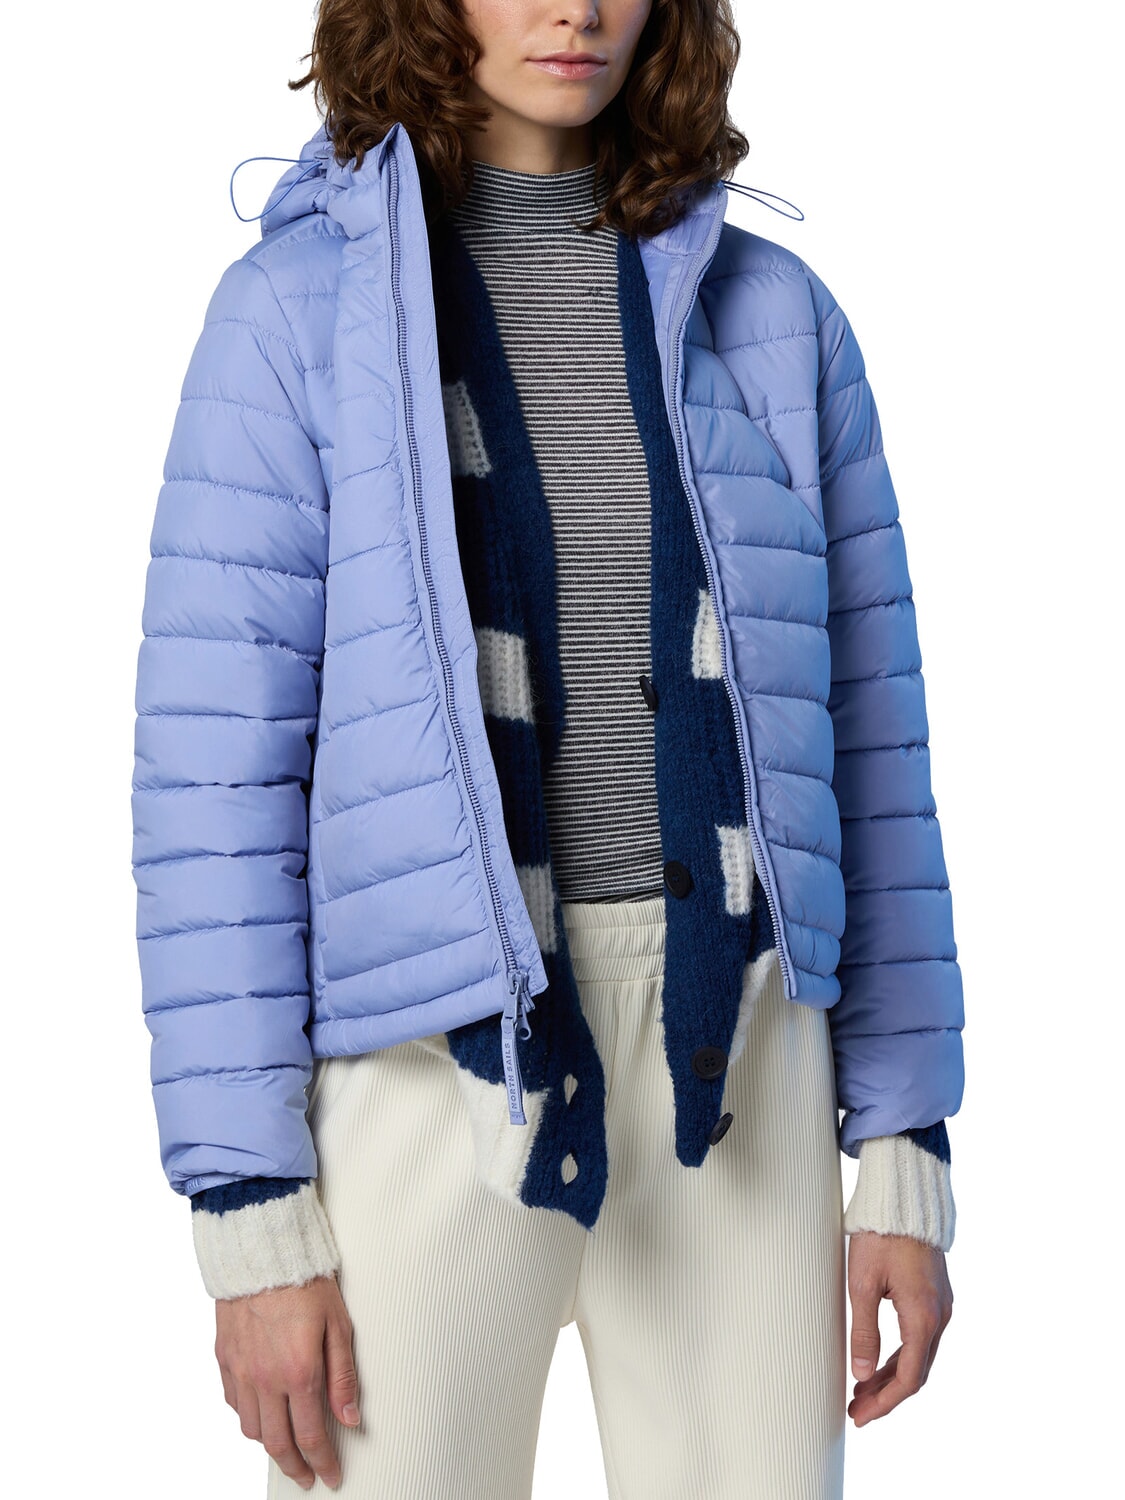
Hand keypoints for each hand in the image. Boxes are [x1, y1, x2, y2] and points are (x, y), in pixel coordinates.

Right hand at [214, 1273, 359, 1490]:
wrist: (263, 1250)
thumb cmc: (306, 1281)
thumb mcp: (339, 1325)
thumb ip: (343, 1376)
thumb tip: (351, 1418)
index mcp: (299, 1373)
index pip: (311, 1436)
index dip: (323, 1462)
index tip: (331, 1476)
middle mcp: (265, 1379)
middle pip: (277, 1444)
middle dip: (294, 1468)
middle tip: (306, 1479)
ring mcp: (240, 1371)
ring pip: (251, 1429)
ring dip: (270, 1446)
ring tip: (286, 1449)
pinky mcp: (224, 1358)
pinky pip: (233, 1404)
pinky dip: (248, 1417)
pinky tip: (260, 1415)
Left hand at [846, 1231, 952, 1425]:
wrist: (904, 1199)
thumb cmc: (880, 1235)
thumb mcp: (862, 1283)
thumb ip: (864, 1331)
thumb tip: (862, 1375)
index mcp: (923, 1317)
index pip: (908, 1379)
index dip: (885, 1403)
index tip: (860, 1416)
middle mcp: (939, 1316)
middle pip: (916, 1372)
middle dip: (886, 1395)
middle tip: (856, 1410)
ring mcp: (941, 1306)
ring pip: (919, 1356)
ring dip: (892, 1377)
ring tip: (862, 1391)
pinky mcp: (935, 1296)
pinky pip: (921, 1338)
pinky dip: (900, 1356)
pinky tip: (879, 1362)